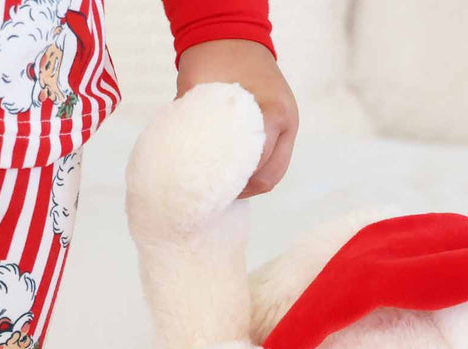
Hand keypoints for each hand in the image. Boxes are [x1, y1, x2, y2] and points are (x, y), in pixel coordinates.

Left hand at [176, 39, 297, 197]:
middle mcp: (285, 121)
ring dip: (250, 183)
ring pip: (274, 172)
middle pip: (270, 175)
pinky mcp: (283, 128)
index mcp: (271, 112)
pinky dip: (255, 171)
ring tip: (226, 188)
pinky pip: (274, 160)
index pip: (257, 163)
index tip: (211, 191)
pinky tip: (235, 176)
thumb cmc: (213, 58)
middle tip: (217, 195)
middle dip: (244, 189)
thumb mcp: (199, 92)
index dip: (234, 183)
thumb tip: (179, 165)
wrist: (230, 35)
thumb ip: (195, 127)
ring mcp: (288, 126)